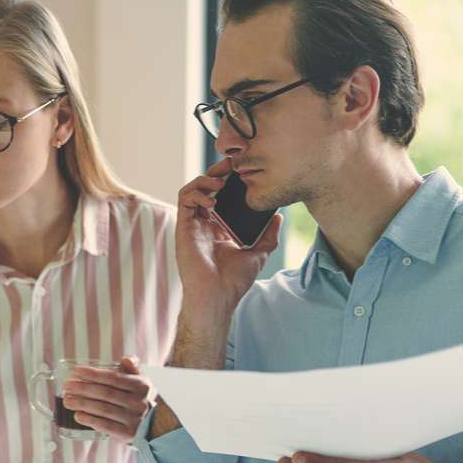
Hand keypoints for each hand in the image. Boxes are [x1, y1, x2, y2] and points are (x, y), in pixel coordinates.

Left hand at [61, 356, 155, 442]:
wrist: (159, 426)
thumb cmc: (144, 400)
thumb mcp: (143, 382)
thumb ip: (133, 369)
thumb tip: (126, 358)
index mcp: (140, 386)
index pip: (113, 378)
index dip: (93, 374)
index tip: (76, 371)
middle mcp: (137, 402)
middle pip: (104, 393)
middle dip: (82, 388)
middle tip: (67, 386)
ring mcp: (133, 419)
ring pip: (102, 409)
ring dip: (82, 404)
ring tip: (67, 400)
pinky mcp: (127, 433)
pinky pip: (105, 425)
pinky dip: (90, 420)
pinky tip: (78, 415)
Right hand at [175, 156, 283, 321]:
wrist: (216, 295)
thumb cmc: (233, 281)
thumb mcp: (257, 254)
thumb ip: (268, 236)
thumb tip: (279, 218)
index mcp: (219, 229)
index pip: (221, 197)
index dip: (229, 182)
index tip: (243, 173)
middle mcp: (204, 224)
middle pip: (206, 189)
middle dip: (217, 173)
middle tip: (231, 166)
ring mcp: (193, 225)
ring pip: (192, 190)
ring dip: (205, 180)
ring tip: (221, 182)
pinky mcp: (183, 227)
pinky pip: (184, 200)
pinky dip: (197, 193)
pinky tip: (213, 200)